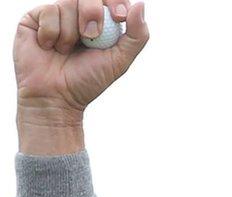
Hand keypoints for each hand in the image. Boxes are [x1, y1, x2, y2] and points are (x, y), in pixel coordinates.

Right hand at [14, 0, 148, 120]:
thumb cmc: (88, 80)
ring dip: (71, 32)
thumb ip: (137, 35)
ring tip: (66, 51)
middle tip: (91, 36)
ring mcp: (57, 15)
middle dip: (93, 13)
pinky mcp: (35, 18)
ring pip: (68, 2)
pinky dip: (53, 33)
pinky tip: (49, 47)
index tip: (119, 16)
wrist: (56, 97)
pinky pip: (48, 10)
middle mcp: (79, 14)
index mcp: (102, 21)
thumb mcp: (120, 60)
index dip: (116, 1)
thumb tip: (140, 4)